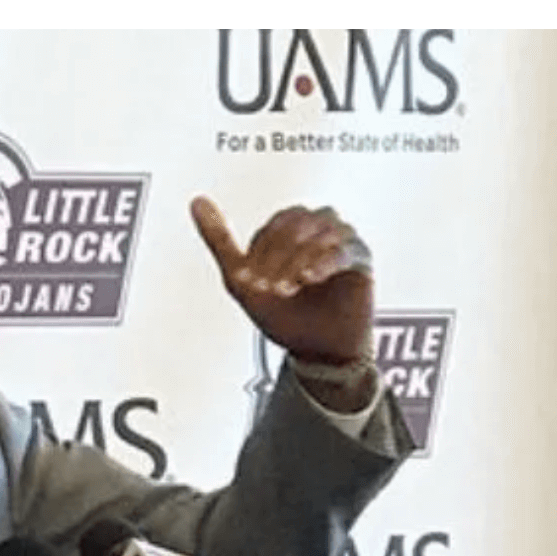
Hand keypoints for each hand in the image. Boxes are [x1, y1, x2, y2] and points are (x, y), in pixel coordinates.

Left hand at [191, 196, 374, 365]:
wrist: (317, 353)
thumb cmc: (285, 317)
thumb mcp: (243, 282)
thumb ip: (221, 241)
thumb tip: (196, 201)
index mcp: (291, 228)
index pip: (274, 226)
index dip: (260, 254)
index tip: (250, 284)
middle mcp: (318, 228)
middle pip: (298, 223)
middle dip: (277, 256)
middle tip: (266, 288)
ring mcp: (342, 240)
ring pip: (321, 231)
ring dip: (297, 259)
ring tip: (284, 289)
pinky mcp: (360, 259)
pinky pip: (345, 249)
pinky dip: (324, 262)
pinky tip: (308, 280)